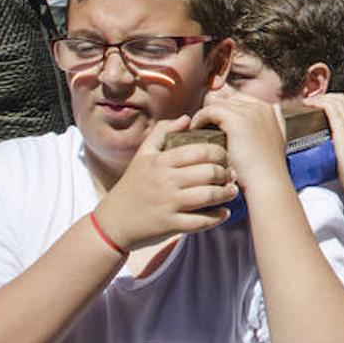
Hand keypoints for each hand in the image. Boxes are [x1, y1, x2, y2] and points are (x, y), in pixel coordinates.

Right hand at [94, 115, 237, 250]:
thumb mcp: (142, 155)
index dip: (220, 153)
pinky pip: (200, 221)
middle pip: (208, 172)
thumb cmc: (132, 185)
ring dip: (226, 193)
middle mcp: (165, 181)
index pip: (200, 151)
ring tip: (232, 191)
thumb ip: (161, 132)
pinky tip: (224, 212)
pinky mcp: (169, 225)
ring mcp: (168, 204)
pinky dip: (217, 217)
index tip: (225, 157)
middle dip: (226, 173)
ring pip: (208, 196)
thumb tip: (187, 117)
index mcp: (160, 162)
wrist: (112, 223)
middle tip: (232, 174)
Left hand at [191, 92, 289, 194]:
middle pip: (227, 98)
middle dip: (215, 110)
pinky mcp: (237, 120)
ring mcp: (249, 112)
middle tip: (203, 125)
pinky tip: (195, 130)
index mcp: (268, 109)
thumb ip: (273, 122)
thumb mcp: (277, 138)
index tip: (214, 122)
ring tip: (197, 128)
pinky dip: (200, 119)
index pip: (239, 98)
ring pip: (218, 103)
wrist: (267, 181)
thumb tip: (272, 109)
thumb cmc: (268, 167)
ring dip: (206, 114)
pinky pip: (210, 110)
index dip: (225, 109)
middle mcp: (259, 106)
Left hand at [303, 94, 343, 197]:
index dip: (338, 99)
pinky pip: (333, 111)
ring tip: (309, 101)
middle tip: (314, 100)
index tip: (325, 102)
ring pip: (338, 103)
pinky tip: (311, 104)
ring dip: (322, 98)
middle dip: (329, 96)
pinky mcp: (343, 135)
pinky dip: (321, 104)